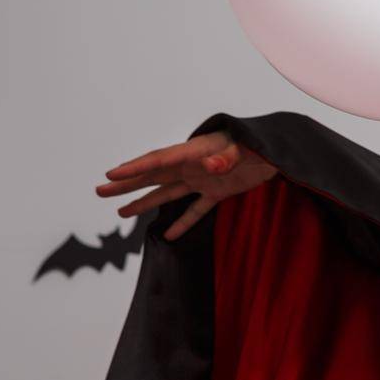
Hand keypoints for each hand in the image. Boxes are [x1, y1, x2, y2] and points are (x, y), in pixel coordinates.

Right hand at [96, 130, 277, 240]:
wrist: (280, 151)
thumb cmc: (260, 144)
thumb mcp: (246, 148)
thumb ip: (228, 157)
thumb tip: (211, 165)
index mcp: (195, 151)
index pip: (160, 160)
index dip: (136, 167)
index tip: (111, 174)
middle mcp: (194, 165)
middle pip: (154, 176)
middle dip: (127, 183)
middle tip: (100, 189)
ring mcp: (204, 179)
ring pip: (168, 192)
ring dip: (144, 202)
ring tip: (120, 212)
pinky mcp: (219, 192)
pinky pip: (197, 209)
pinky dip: (184, 222)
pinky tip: (169, 235)